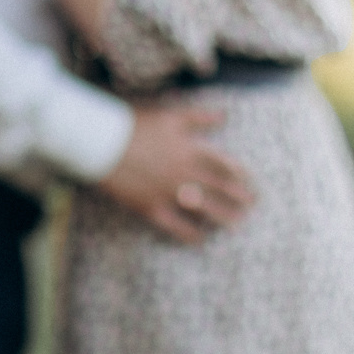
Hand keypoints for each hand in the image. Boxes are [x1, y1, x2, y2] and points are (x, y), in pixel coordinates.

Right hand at [96, 101, 253, 242]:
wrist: (100, 143)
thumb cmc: (132, 124)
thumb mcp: (168, 115)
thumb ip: (198, 116)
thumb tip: (224, 115)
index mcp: (188, 149)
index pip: (223, 163)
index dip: (238, 172)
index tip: (249, 179)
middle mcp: (183, 172)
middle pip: (218, 187)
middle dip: (238, 196)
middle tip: (252, 203)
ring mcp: (168, 192)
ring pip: (203, 208)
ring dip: (223, 216)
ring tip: (237, 223)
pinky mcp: (151, 207)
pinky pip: (176, 225)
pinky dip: (190, 234)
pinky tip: (200, 239)